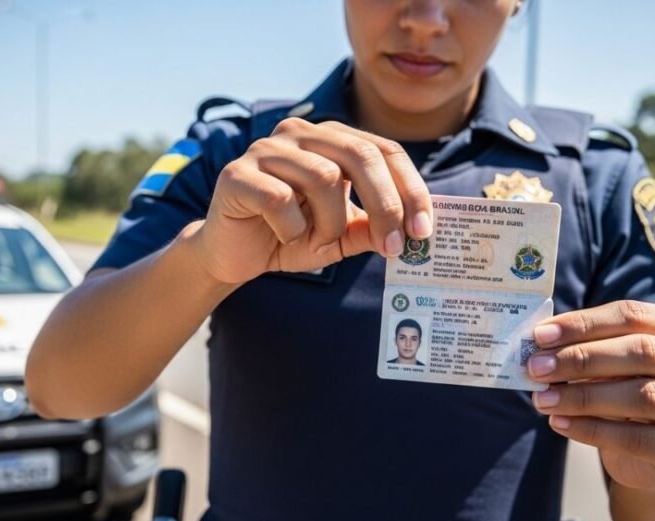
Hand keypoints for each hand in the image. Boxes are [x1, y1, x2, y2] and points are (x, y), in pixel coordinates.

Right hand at [192, 118, 432, 284]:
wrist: (231, 253)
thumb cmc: (289, 236)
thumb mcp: (340, 236)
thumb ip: (372, 228)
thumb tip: (414, 232)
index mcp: (331, 139)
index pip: (384, 150)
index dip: (410, 189)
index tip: (424, 231)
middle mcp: (300, 133)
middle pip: (360, 155)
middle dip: (385, 205)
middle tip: (393, 247)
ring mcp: (266, 149)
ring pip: (324, 178)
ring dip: (329, 223)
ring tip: (316, 241)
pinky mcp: (237, 173)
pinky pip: (281, 200)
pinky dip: (292, 229)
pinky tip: (283, 236)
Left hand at [528, 300, 654, 490]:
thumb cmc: (629, 393)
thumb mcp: (615, 364)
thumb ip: (588, 347)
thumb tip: (539, 340)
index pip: (634, 316)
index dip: (584, 323)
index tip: (540, 335)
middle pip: (642, 352)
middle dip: (581, 358)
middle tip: (537, 367)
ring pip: (642, 396)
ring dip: (582, 396)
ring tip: (542, 398)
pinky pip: (637, 439)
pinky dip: (591, 430)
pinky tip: (559, 423)